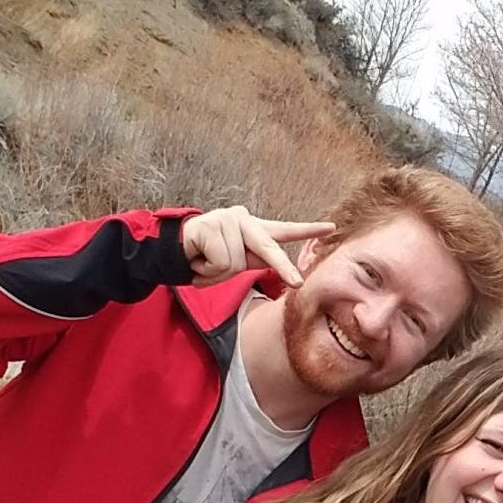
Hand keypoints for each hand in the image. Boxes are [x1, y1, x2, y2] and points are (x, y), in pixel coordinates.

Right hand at [181, 207, 333, 288]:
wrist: (172, 254)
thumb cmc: (208, 258)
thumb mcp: (238, 261)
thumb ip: (260, 260)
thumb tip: (292, 275)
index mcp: (253, 229)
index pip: (284, 229)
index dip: (308, 230)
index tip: (331, 229)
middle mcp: (242, 219)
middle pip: (268, 247)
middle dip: (283, 267)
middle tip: (298, 283)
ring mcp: (226, 220)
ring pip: (237, 262)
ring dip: (219, 272)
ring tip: (206, 264)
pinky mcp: (209, 226)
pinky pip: (221, 261)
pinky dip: (208, 270)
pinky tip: (198, 260)